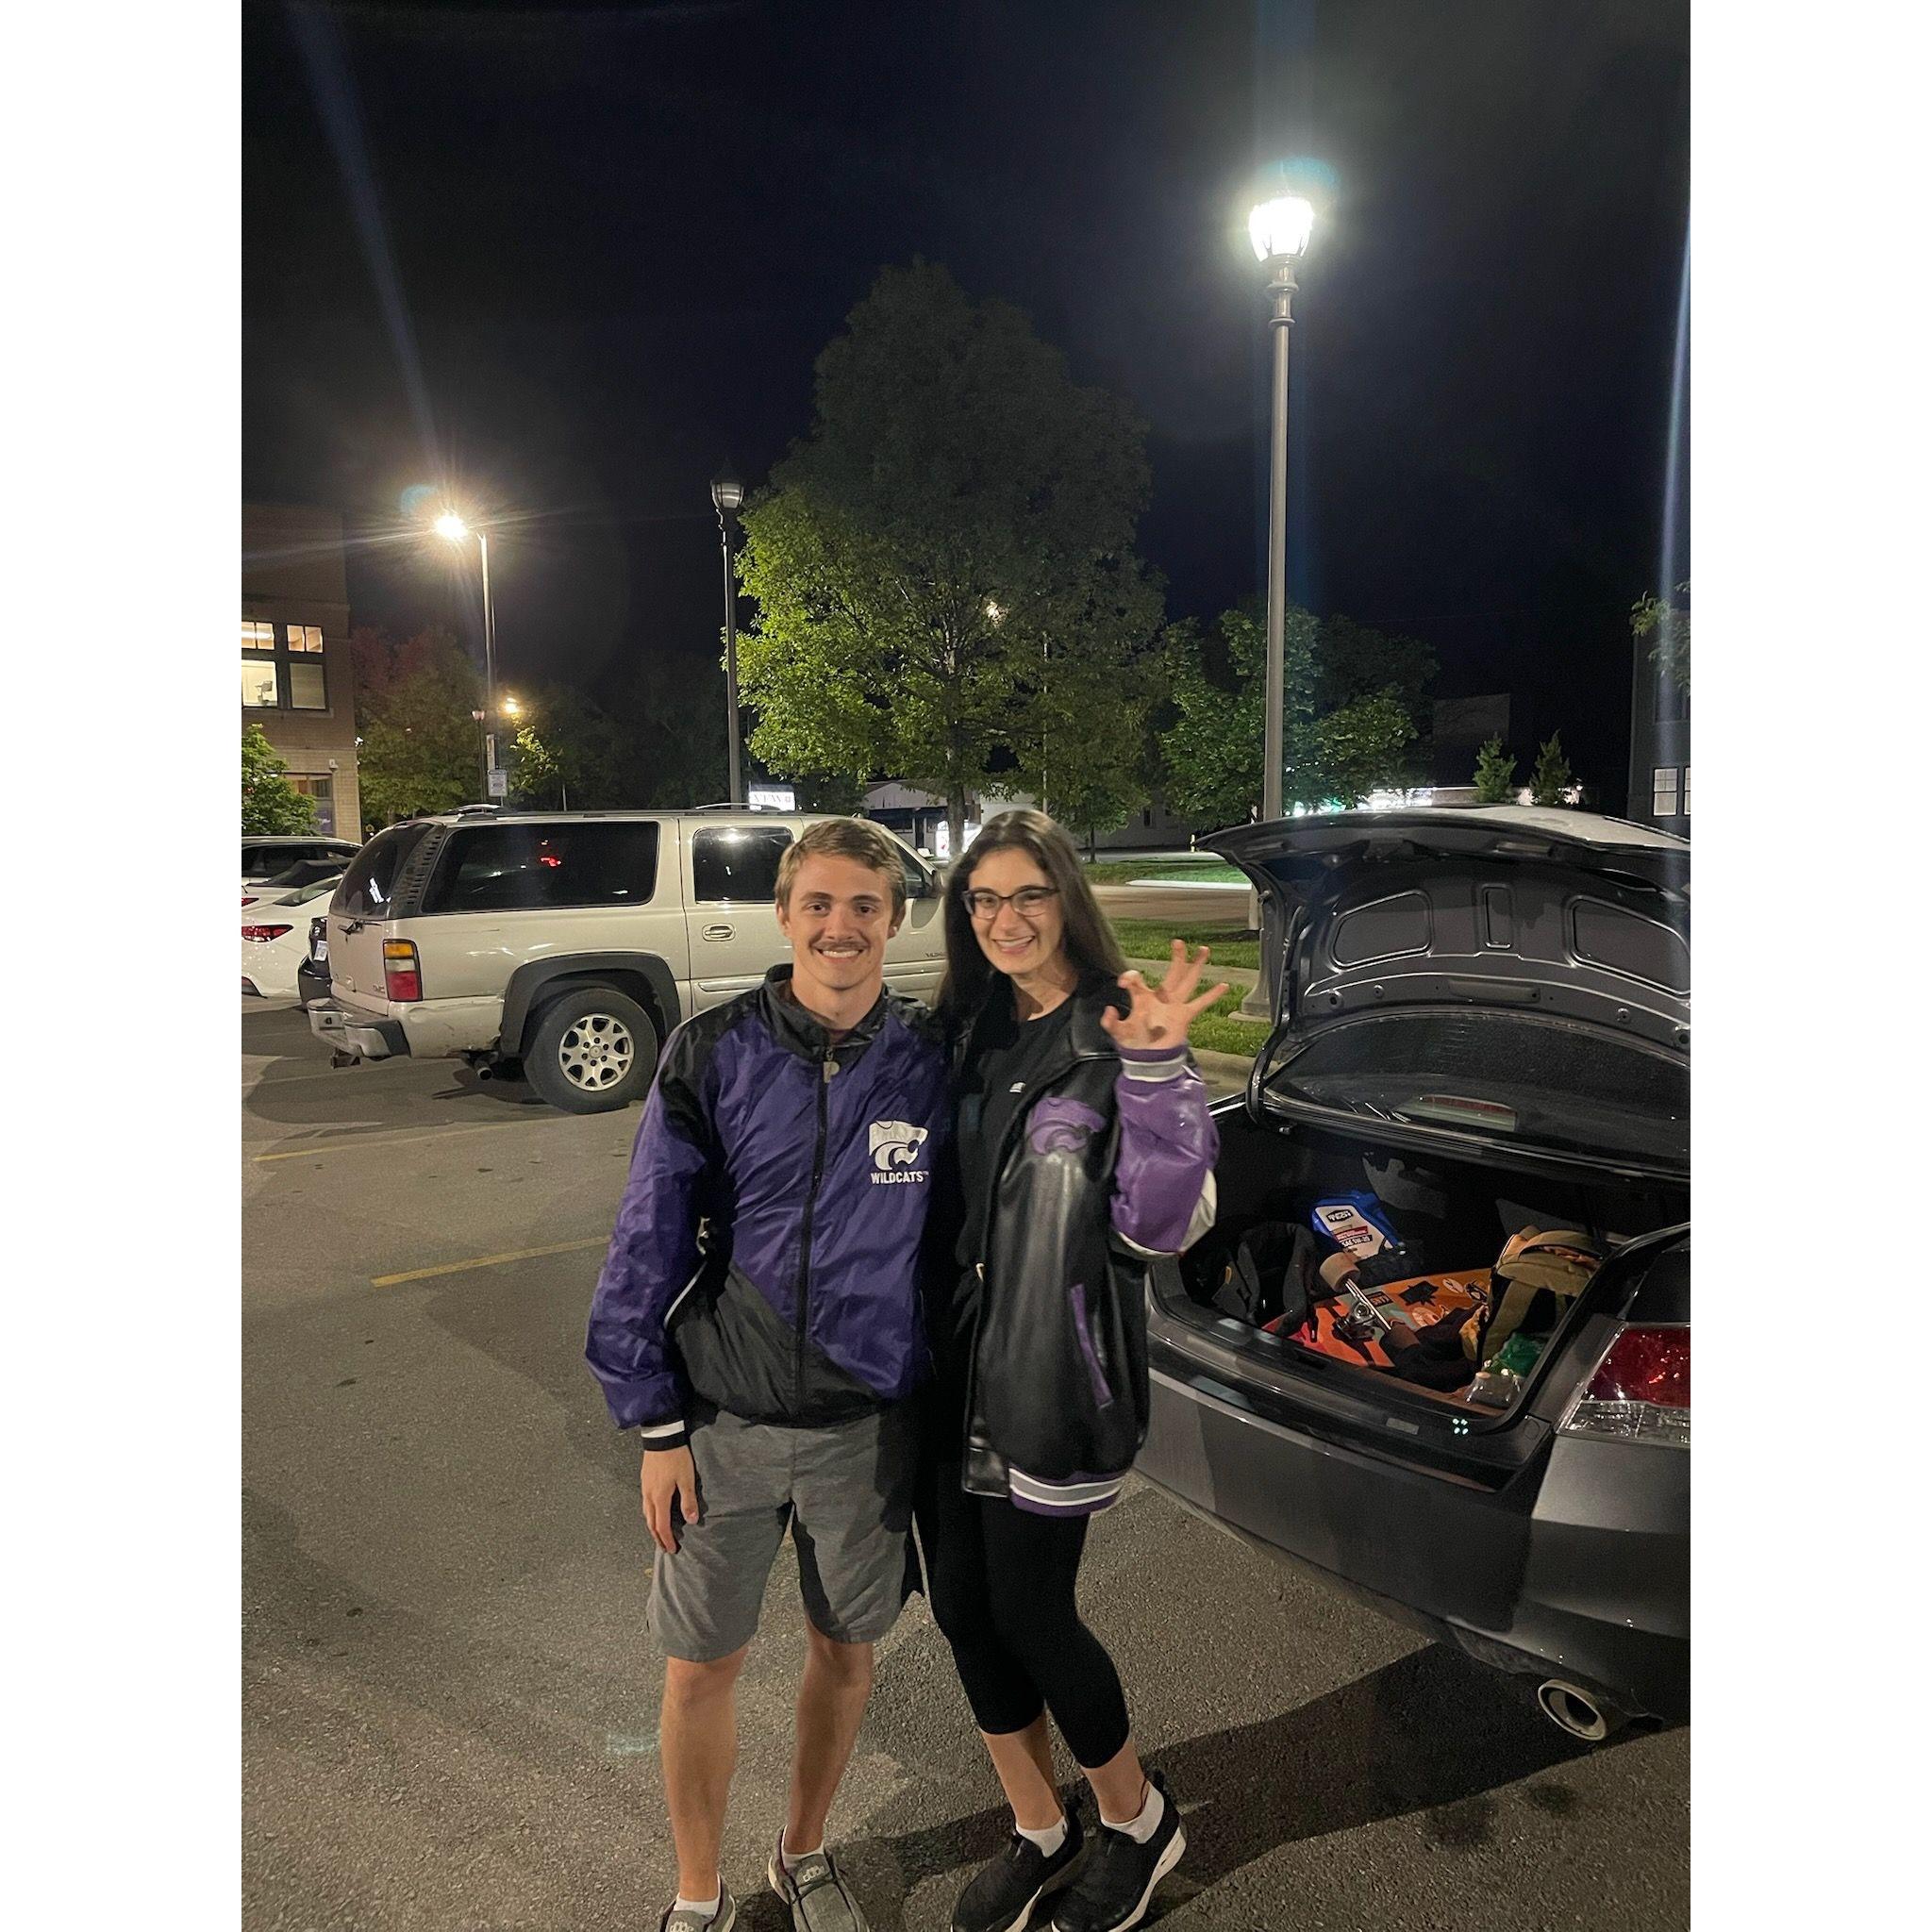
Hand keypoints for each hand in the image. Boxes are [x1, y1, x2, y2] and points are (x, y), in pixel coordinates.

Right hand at [641, 1445, 698, 1553]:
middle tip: (665, 1547)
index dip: (667, 1539)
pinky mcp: (644, 1481)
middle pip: (651, 1523)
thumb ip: (688, 1500)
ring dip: (653, 1527)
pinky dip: (650, 1515)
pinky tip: (655, 1513)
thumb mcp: (686, 1478)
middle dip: (658, 1538)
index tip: (673, 1549)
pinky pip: (645, 1505)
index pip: (662, 1526)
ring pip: (646, 1514)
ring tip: (659, 1534)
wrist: (661, 1437)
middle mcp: (649, 1496)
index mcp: (659, 1498)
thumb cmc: (676, 1458)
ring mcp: (644, 1489)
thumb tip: (691, 1521)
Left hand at [1100, 939, 1229, 1052]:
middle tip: (1178, 941)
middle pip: (1172, 972)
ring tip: (1204, 949)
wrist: (1148, 1057)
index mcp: (1143, 997)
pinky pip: (1200, 1003)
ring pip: (1188, 981)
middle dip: (1176, 956)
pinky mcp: (1184, 1015)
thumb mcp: (1118, 1032)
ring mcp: (1175, 1005)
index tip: (1124, 983)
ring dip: (1196, 965)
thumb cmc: (1134, 1041)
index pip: (1137, 979)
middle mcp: (1161, 997)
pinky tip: (1223, 985)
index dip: (1130, 978)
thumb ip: (1110, 1022)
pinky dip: (1212, 995)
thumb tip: (1110, 1010)